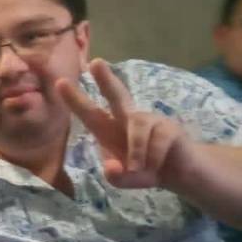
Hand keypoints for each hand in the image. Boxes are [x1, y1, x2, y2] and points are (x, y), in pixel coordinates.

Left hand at [57, 58, 198, 189]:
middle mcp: (129, 119)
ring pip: (138, 127)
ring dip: (136, 152)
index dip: (75, 99)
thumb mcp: (125, 180)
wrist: (180, 174)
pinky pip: (158, 140)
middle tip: (96, 62)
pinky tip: (157, 166)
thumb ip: (115, 177)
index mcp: (110, 130)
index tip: (60, 83)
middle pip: (116, 95)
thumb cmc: (145, 170)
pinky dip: (153, 158)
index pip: (89, 112)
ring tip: (138, 169)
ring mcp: (151, 120)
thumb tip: (112, 167)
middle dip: (106, 79)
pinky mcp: (170, 127)